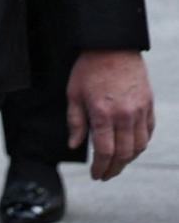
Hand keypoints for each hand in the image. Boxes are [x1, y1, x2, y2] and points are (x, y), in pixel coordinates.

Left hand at [67, 49, 155, 179]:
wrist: (112, 47)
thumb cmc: (89, 69)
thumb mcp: (73, 94)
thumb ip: (75, 122)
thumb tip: (75, 145)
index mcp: (102, 113)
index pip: (104, 151)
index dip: (101, 167)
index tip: (96, 175)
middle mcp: (124, 115)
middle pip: (124, 153)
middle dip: (114, 168)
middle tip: (106, 175)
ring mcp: (140, 111)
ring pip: (139, 146)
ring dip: (129, 159)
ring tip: (117, 164)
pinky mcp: (149, 105)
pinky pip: (148, 132)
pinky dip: (141, 144)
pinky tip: (132, 148)